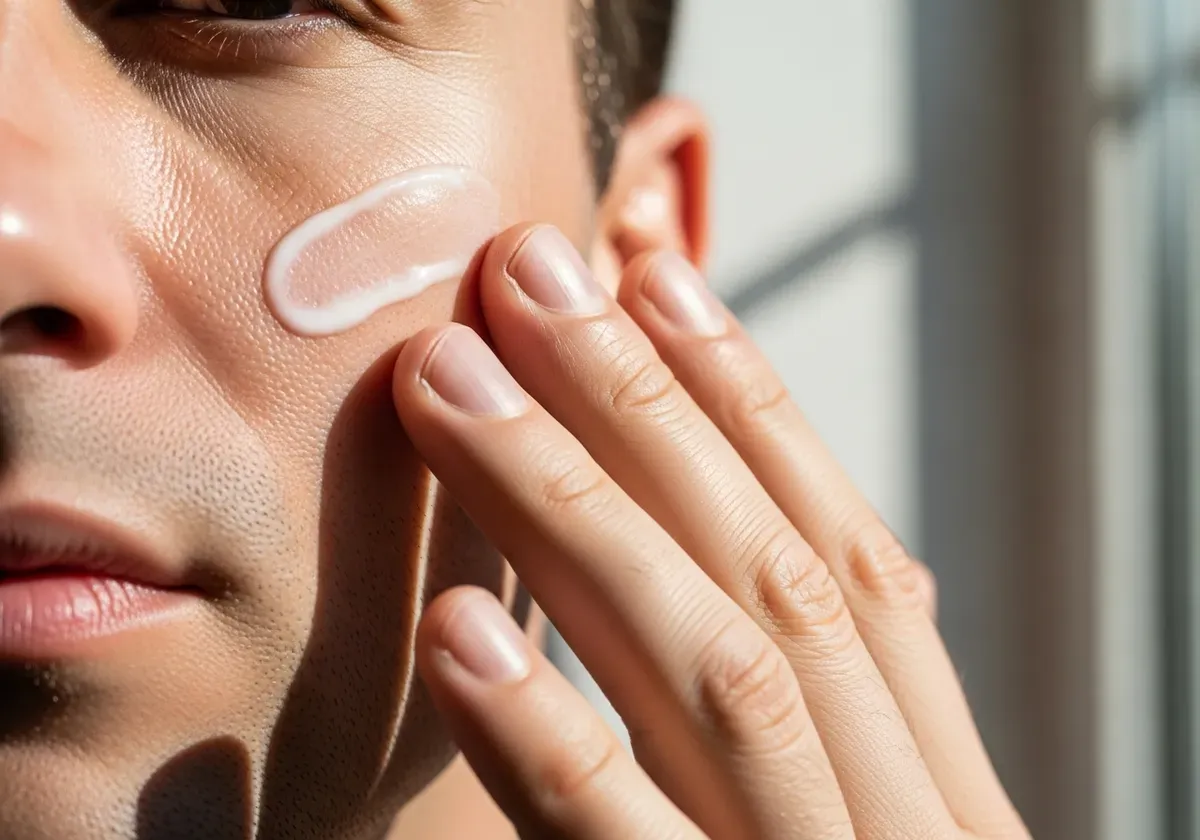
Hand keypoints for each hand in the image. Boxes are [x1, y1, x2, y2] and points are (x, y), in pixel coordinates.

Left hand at [392, 224, 1027, 839]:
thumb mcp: (843, 828)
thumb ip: (792, 722)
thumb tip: (690, 542)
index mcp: (934, 791)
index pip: (851, 566)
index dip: (759, 410)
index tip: (660, 281)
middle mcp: (899, 821)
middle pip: (775, 580)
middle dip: (645, 409)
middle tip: (526, 277)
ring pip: (717, 673)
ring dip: (573, 509)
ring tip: (452, 387)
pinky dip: (545, 728)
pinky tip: (458, 624)